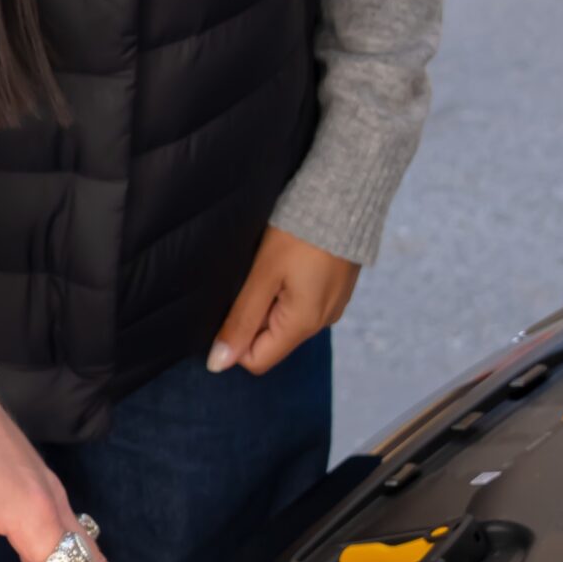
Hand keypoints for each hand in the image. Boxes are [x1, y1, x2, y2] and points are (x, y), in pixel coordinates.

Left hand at [210, 227, 359, 375]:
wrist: (343, 198)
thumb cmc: (299, 233)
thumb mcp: (263, 274)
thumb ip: (241, 319)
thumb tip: (219, 363)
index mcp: (303, 324)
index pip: (258, 360)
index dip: (233, 339)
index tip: (225, 303)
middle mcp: (321, 322)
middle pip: (271, 339)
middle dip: (250, 316)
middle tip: (245, 278)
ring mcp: (331, 305)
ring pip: (284, 319)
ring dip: (267, 300)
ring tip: (265, 266)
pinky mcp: (334, 288)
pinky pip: (300, 302)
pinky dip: (284, 289)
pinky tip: (282, 262)